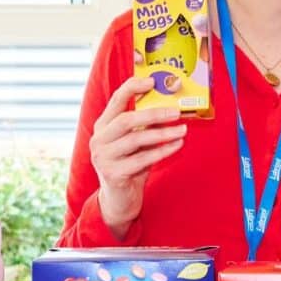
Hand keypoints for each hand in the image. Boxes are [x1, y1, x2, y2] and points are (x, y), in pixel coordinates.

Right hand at [86, 73, 187, 231]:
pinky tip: (177, 145)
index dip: (132, 87)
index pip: (115, 100)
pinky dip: (162, 151)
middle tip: (176, 111)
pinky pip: (143, 159)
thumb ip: (146, 126)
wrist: (119, 200)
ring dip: (163, 134)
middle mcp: (99, 140)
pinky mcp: (113, 174)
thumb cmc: (130, 166)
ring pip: (136, 140)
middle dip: (154, 113)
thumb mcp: (136, 143)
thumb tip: (170, 107)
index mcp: (102, 126)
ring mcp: (103, 157)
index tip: (152, 80)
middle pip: (126, 120)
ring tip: (182, 130)